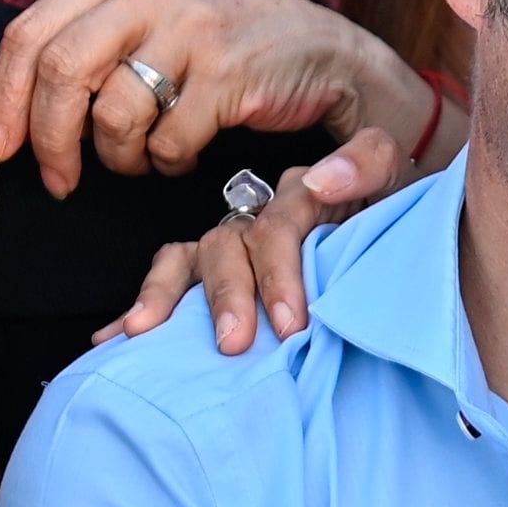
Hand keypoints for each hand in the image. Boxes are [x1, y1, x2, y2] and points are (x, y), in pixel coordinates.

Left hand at [0, 0, 438, 196]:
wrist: (328, 51)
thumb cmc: (226, 45)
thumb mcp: (153, 17)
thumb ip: (92, 39)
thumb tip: (17, 100)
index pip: (32, 33)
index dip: (4, 99)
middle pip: (61, 71)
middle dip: (49, 139)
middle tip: (59, 180)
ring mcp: (192, 30)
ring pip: (114, 114)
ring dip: (119, 157)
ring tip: (142, 158)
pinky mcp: (229, 74)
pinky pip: (168, 141)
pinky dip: (168, 161)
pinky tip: (185, 152)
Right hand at [101, 129, 407, 351]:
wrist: (395, 228)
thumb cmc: (395, 211)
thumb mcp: (395, 178)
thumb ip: (366, 164)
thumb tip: (319, 178)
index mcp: (301, 194)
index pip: (278, 227)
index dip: (281, 273)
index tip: (292, 324)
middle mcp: (259, 216)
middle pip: (228, 246)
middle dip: (227, 295)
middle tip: (234, 343)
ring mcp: (233, 241)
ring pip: (191, 259)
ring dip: (166, 297)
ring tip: (144, 334)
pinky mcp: (215, 267)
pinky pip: (171, 277)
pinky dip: (142, 306)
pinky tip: (112, 339)